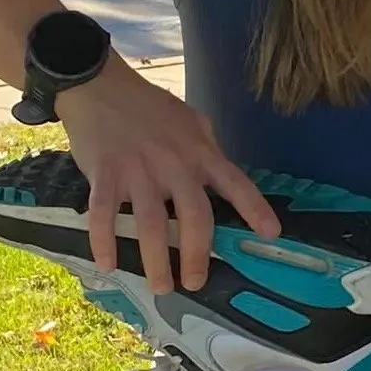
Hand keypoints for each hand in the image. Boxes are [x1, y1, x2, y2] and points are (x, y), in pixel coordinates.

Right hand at [55, 55, 278, 292]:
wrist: (98, 84)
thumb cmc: (146, 105)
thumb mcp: (189, 119)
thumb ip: (206, 148)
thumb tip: (221, 176)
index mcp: (199, 151)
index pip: (235, 182)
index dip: (255, 209)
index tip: (271, 234)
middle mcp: (174, 164)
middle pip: (194, 217)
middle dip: (197, 255)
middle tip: (194, 282)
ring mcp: (139, 170)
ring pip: (152, 225)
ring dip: (155, 261)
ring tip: (160, 285)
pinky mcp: (105, 174)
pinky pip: (103, 215)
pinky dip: (104, 243)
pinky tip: (107, 264)